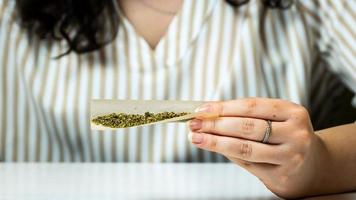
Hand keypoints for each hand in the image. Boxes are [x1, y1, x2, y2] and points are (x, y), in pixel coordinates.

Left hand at [188, 98, 328, 197]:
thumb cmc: (285, 138)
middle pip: (247, 126)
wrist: (311, 166)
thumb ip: (245, 117)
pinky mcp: (283, 174)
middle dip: (215, 124)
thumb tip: (208, 115)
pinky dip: (228, 154)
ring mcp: (292, 155)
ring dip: (216, 142)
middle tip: (194, 124)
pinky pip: (248, 163)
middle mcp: (296, 133)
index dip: (223, 107)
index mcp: (293, 112)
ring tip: (196, 137)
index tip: (201, 109)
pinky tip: (215, 148)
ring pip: (246, 147)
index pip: (251, 106)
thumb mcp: (274, 121)